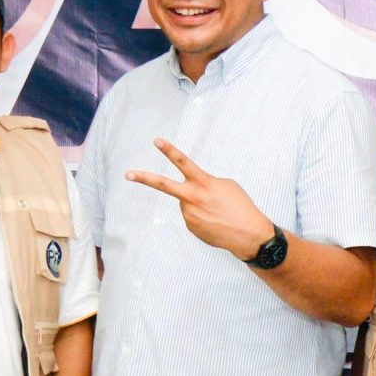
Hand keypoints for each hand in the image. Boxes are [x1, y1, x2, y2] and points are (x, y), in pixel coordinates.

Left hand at [128, 140, 277, 260]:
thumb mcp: (226, 185)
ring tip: (218, 212)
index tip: (156, 141)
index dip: (169, 150)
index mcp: (203, 183)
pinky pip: (193, 217)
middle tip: (128, 174)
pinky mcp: (190, 227)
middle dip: (144, 178)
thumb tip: (192, 192)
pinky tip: (216, 221)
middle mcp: (192, 198)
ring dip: (199, 205)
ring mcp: (189, 214)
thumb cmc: (240, 206)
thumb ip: (205, 183)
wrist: (247, 234)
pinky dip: (203, 217)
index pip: (183, 162)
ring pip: (188, 203)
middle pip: (163, 185)